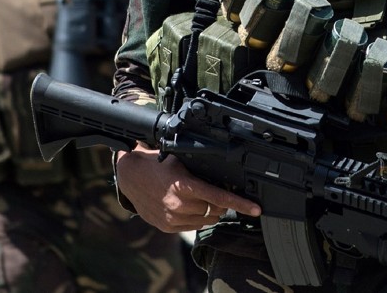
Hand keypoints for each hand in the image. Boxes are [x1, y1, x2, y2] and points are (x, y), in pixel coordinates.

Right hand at [114, 145, 260, 232]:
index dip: (241, 204)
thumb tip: (226, 176)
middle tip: (212, 191)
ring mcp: (172, 218)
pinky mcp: (167, 227)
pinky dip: (196, 218)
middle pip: (215, 209)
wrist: (130, 177)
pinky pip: (192, 226)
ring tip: (198, 198)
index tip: (256, 210)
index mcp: (184, 186)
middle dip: (218, 202)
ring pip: (206, 219)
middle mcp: (179, 205)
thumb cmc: (156, 165)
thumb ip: (201, 170)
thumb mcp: (179, 161)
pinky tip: (189, 207)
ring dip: (208, 211)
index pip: (219, 198)